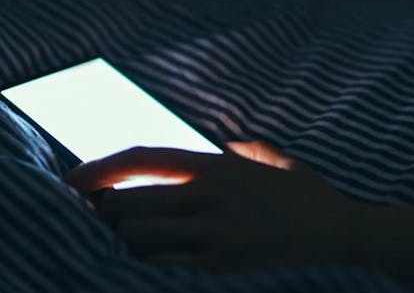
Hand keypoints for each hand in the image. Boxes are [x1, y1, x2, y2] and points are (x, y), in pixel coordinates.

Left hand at [66, 142, 361, 270]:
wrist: (340, 233)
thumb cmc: (309, 194)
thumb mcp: (275, 161)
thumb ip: (245, 150)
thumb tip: (228, 147)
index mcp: (217, 164)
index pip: (143, 158)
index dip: (101, 166)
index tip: (73, 177)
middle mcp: (209, 195)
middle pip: (129, 201)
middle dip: (106, 210)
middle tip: (103, 214)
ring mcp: (213, 233)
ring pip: (139, 237)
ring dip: (127, 237)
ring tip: (133, 237)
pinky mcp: (220, 264)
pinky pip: (163, 264)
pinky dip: (150, 259)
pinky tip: (157, 255)